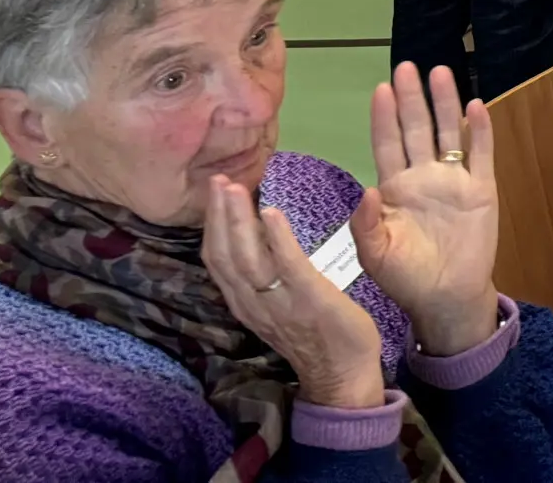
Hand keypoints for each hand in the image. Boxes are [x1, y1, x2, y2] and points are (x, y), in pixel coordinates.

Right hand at [202, 173, 385, 409]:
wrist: (341, 373)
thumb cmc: (313, 333)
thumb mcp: (276, 305)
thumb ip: (262, 279)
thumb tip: (254, 241)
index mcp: (245, 302)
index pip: (217, 260)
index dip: (211, 226)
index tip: (212, 193)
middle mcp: (253, 302)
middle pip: (225, 255)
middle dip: (218, 216)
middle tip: (216, 179)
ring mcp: (278, 302)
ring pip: (246, 259)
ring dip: (238, 221)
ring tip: (233, 188)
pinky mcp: (308, 298)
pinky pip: (287, 266)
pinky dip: (276, 238)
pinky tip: (270, 212)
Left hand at [349, 64, 500, 357]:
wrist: (446, 298)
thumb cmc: (406, 278)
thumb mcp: (374, 255)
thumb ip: (366, 225)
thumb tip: (367, 190)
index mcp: (394, 190)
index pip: (386, 144)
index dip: (384, 117)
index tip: (380, 89)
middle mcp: (423, 176)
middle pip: (416, 129)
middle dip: (412, 98)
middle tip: (406, 66)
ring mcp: (454, 180)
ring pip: (447, 133)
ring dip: (444, 104)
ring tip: (441, 73)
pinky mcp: (481, 189)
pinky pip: (480, 154)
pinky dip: (478, 131)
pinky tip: (475, 107)